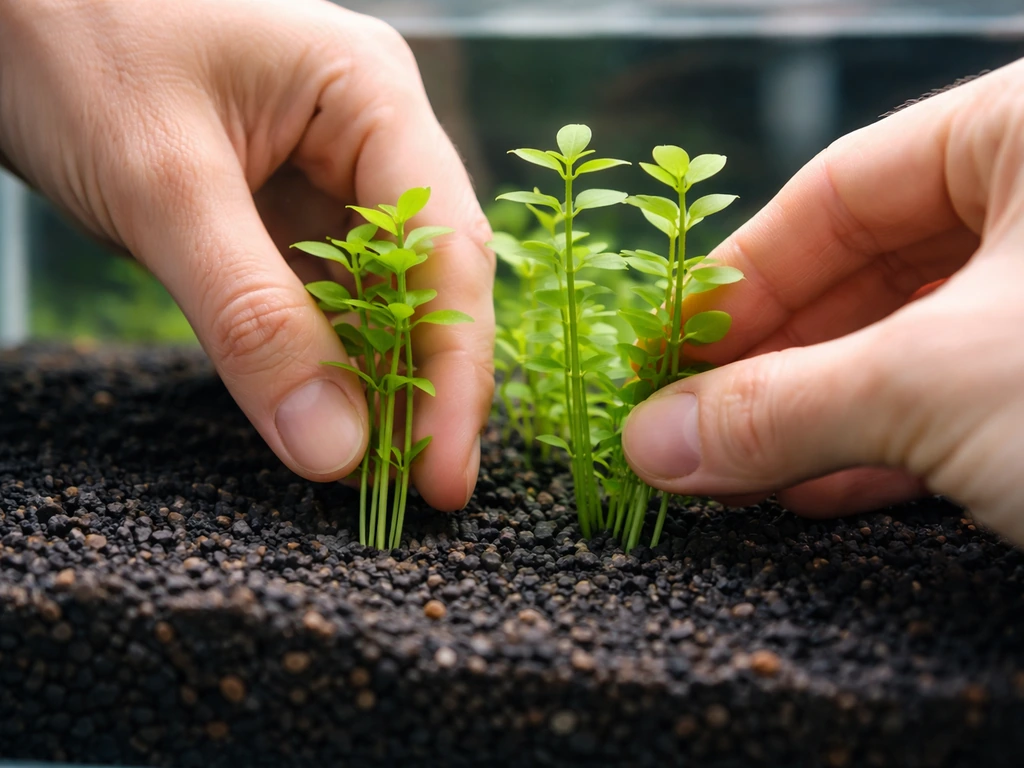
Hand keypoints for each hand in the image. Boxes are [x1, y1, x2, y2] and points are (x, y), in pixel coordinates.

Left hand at [0, 0, 493, 509]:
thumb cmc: (71, 38)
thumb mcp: (163, 186)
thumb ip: (252, 319)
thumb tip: (335, 449)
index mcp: (372, 94)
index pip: (445, 247)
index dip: (454, 370)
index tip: (443, 474)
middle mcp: (368, 135)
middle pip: (429, 278)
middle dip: (427, 384)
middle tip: (421, 491)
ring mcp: (325, 173)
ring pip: (378, 295)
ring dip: (379, 383)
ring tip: (379, 474)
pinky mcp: (280, 209)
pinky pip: (321, 297)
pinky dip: (325, 361)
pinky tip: (328, 417)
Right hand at [622, 59, 1023, 544]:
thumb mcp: (936, 383)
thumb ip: (779, 409)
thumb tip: (650, 442)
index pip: (836, 192)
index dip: (734, 281)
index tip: (665, 358)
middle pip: (865, 273)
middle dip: (771, 367)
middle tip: (690, 432)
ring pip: (910, 344)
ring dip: (818, 418)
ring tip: (740, 476)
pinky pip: (964, 399)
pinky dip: (888, 449)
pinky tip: (821, 491)